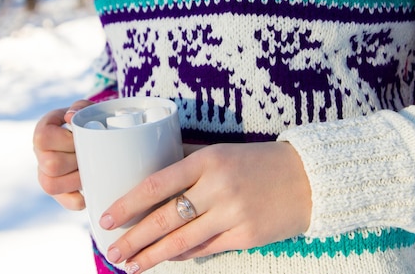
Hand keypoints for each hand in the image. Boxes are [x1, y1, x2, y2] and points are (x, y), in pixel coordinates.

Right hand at [33, 99, 92, 209]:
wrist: (91, 135)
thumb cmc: (87, 121)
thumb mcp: (84, 109)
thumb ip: (79, 108)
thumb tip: (70, 117)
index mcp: (43, 133)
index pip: (43, 139)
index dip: (65, 140)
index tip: (80, 136)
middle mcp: (41, 156)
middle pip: (50, 165)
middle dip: (75, 159)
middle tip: (90, 153)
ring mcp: (47, 176)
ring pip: (51, 186)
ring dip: (77, 179)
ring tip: (91, 169)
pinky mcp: (61, 194)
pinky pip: (68, 202)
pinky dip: (81, 199)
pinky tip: (91, 188)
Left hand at [99, 142, 311, 272]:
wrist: (308, 178)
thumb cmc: (258, 161)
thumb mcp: (222, 152)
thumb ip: (188, 160)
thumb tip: (151, 175)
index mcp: (208, 160)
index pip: (157, 183)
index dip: (128, 203)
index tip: (106, 216)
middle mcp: (218, 187)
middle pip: (164, 218)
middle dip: (133, 238)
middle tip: (111, 251)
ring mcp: (233, 214)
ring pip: (182, 240)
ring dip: (152, 255)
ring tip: (129, 265)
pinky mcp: (246, 236)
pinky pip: (205, 249)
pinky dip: (182, 255)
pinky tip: (166, 259)